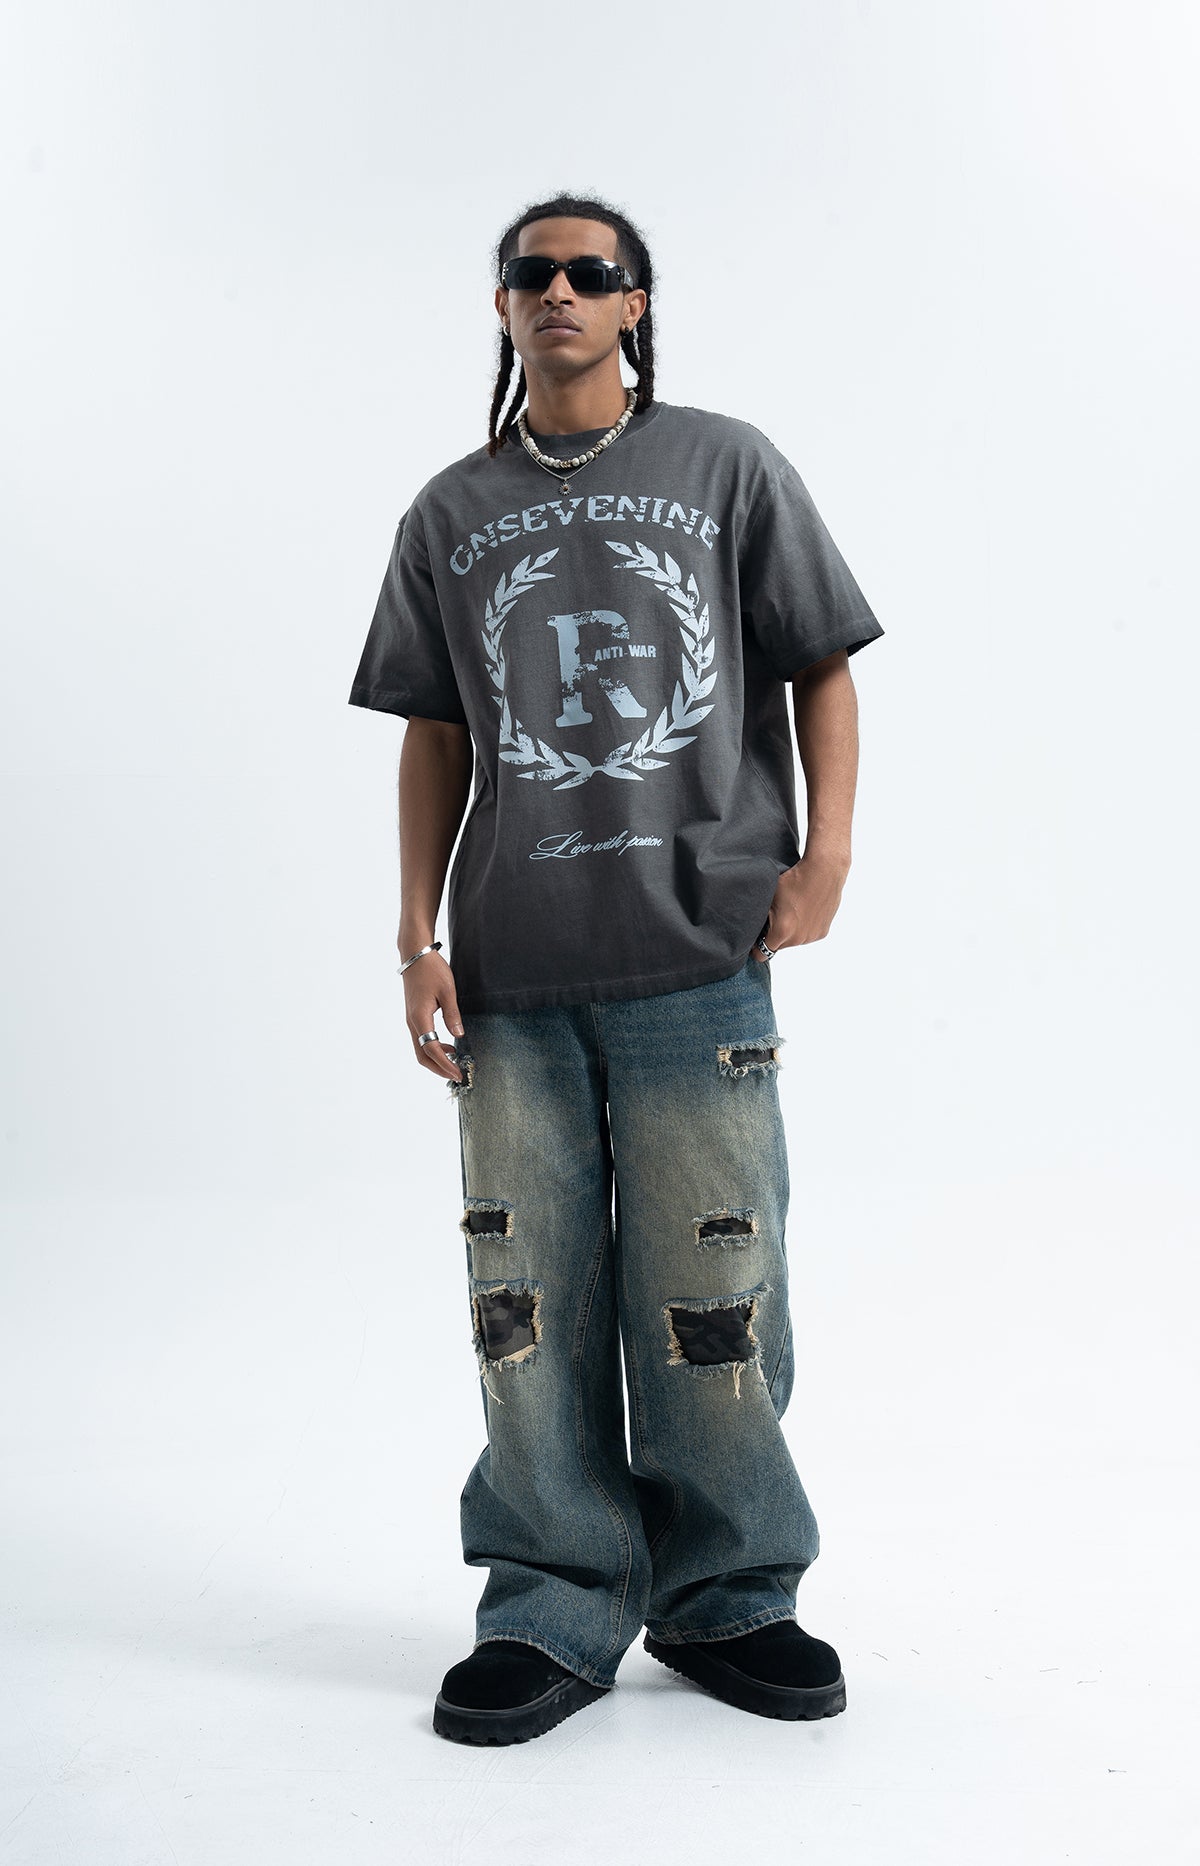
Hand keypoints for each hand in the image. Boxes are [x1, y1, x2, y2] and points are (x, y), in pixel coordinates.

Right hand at [403, 951, 465, 1082]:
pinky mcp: (413, 1016)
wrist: (415, 955)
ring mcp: (411, 1020)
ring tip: (455, 1062)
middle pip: (421, 1055)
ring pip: (420, 1049)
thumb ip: (453, 1014)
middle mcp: (412, 1022)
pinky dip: (432, 1048)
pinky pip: (421, 1039)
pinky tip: (448, 1046)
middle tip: (456, 1075)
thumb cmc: (432, 969)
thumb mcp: (447, 991)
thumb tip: (459, 1036)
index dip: (445, 1064)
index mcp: (420, 1017)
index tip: (458, 1074)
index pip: (431, 1048)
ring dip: (436, 1059)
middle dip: (438, 1068)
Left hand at [751, 850, 850, 961]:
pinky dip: (803, 927)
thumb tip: (751, 926)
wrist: (824, 870)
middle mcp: (799, 938)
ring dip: (790, 932)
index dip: (755, 947)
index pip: (762, 954)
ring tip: (791, 911)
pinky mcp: (823, 931)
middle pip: (778, 947)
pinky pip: (807, 935)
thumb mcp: (768, 896)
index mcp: (782, 931)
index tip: (756, 937)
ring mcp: (812, 936)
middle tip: (774, 917)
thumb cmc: (794, 879)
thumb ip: (758, 916)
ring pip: (793, 941)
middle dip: (773, 936)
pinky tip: (804, 911)